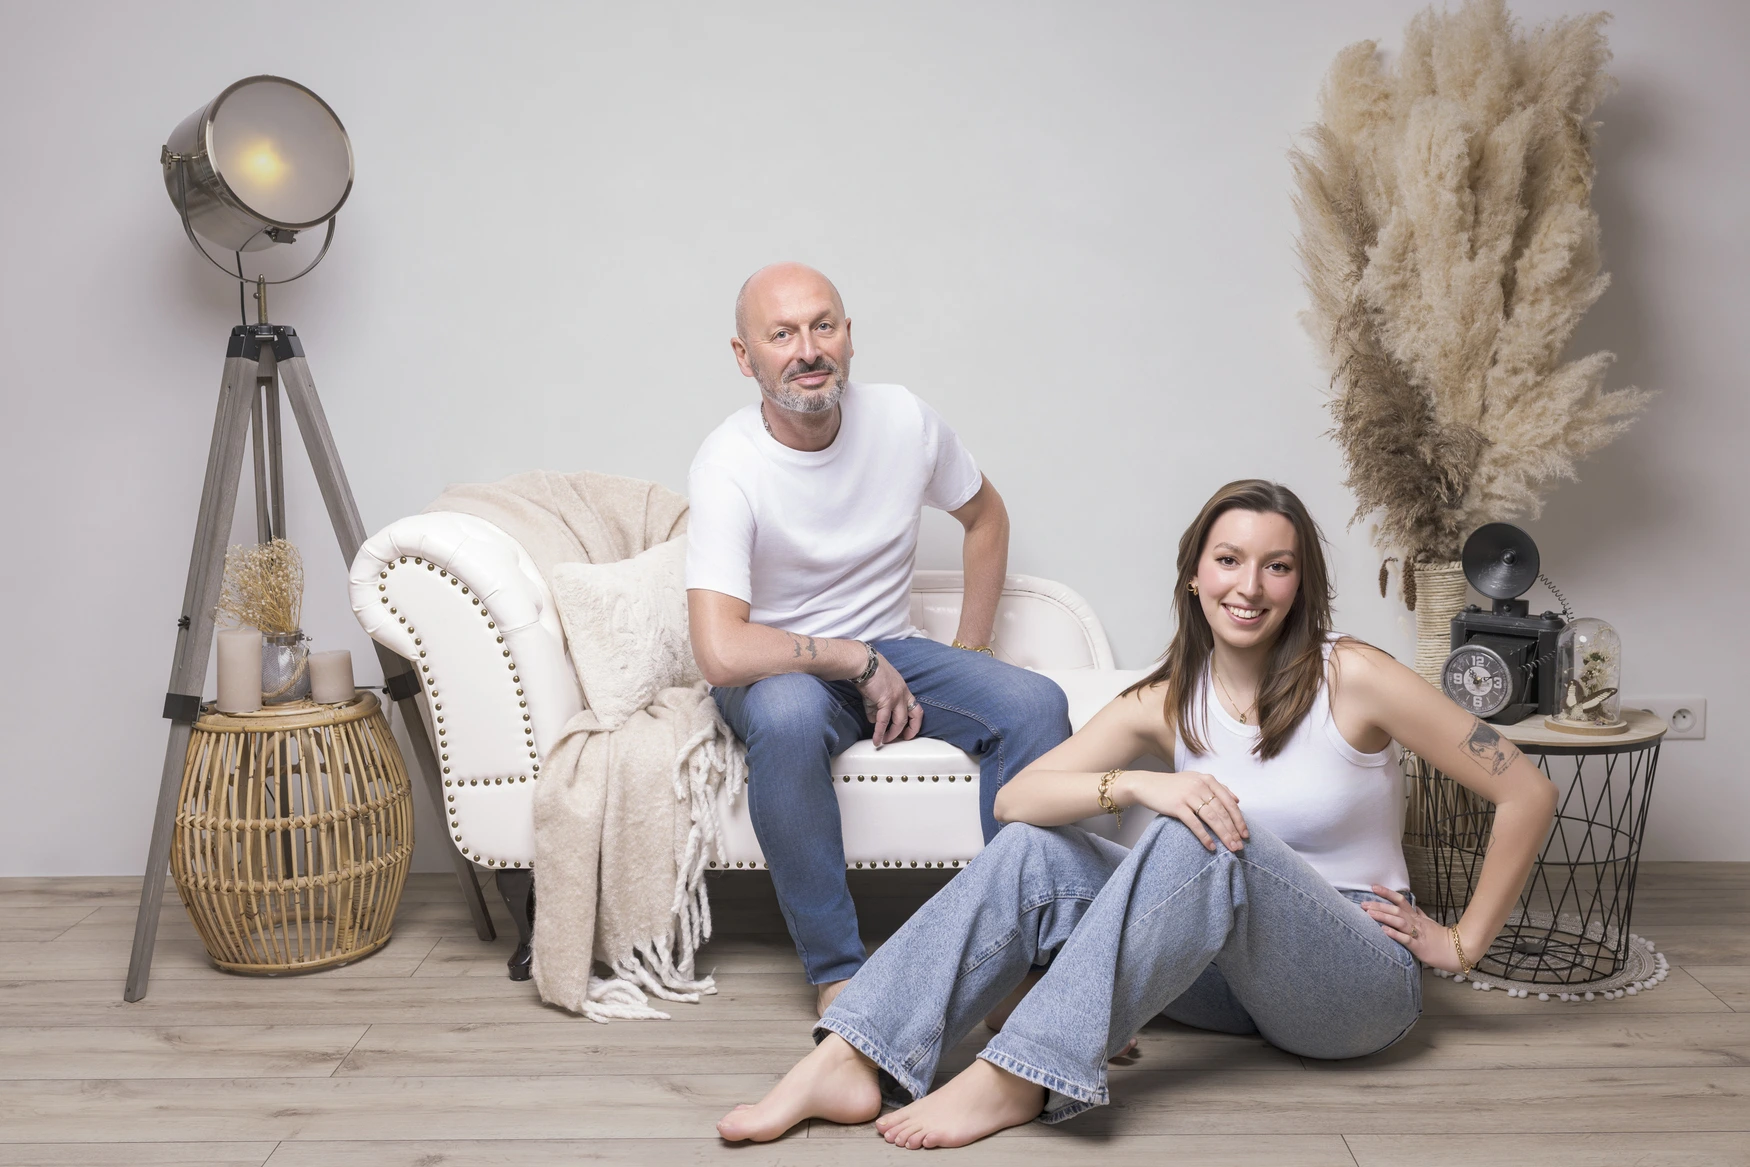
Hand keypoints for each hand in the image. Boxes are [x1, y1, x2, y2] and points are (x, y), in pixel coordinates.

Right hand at [857, 653, 923, 748]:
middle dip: (910, 730)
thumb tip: (874, 720)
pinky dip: (879, 732)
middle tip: (903, 739)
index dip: (915, 721)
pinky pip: (883, 721)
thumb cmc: (870, 671)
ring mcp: (896, 698)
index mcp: (904, 689)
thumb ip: (878, 705)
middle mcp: (903, 694)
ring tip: (886, 741)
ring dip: (893, 734)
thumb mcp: (880, 689)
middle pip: (913, 716)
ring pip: (900, 721)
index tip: (909, 729)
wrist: (864, 663)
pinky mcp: (885, 701)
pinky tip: (877, 740)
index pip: (916, 708)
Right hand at [1125, 771, 1246, 851]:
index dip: (1239, 819)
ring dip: (1223, 835)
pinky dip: (1205, 836)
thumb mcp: (1196, 780)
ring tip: (1230, 848)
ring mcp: (1188, 795)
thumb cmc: (1173, 786)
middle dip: (1233, 831)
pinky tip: (1211, 846)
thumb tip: (1237, 800)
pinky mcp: (1177, 806)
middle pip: (1222, 812)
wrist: (1147, 785)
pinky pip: (1195, 824)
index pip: (1229, 802)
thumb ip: (1216, 787)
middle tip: (1240, 846)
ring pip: (1212, 818)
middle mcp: (1200, 786)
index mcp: (1208, 780)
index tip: (1245, 834)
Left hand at [1361, 886, 1465, 972]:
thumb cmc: (1441, 938)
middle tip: (1362, 904)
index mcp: (1416, 917)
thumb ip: (1420, 914)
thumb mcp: (1429, 923)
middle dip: (1378, 906)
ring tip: (1369, 914)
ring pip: (1399, 922)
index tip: (1373, 887)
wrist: (1457, 951)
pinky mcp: (1419, 946)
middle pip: (1396, 911)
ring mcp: (1417, 934)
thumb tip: (1413, 906)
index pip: (1400, 901)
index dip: (1387, 893)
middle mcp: (1415, 923)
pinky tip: (1384, 931)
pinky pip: (1406, 939)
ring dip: (1383, 917)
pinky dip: (1395, 935)